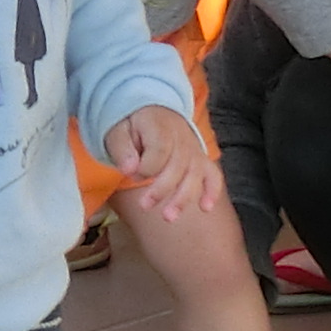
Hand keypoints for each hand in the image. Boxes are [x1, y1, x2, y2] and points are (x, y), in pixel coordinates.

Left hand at [99, 105, 218, 227]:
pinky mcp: (201, 161)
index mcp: (160, 127)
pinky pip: (213, 175)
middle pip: (178, 166)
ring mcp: (194, 150)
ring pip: (195, 175)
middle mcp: (181, 138)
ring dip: (183, 197)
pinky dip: (212, 191)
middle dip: (161, 189)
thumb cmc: (133, 127)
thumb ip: (121, 149)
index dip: (145, 168)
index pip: (159, 151)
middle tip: (144, 206)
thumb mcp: (118, 131)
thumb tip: (129, 170)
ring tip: (169, 217)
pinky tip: (205, 207)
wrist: (153, 113)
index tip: (130, 173)